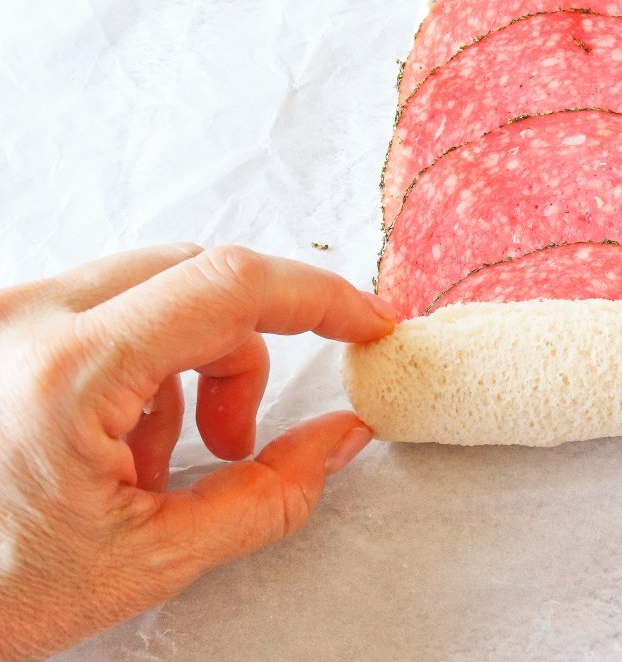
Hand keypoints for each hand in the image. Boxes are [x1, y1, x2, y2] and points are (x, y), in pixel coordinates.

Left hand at [0, 244, 394, 658]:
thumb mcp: (153, 560)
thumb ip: (270, 495)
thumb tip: (344, 436)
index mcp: (68, 373)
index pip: (229, 287)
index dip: (319, 298)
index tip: (367, 324)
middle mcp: (26, 316)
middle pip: (199, 279)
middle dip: (244, 352)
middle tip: (235, 438)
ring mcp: (4, 311)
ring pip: (155, 289)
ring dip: (188, 364)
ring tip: (149, 462)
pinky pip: (105, 305)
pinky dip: (139, 362)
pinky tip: (104, 442)